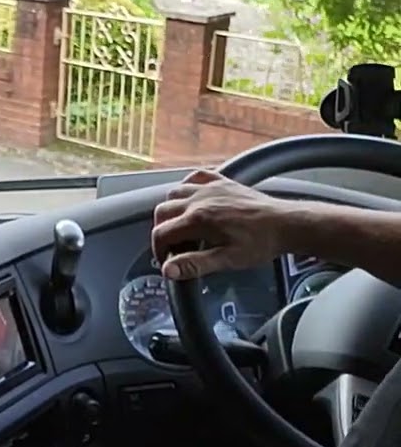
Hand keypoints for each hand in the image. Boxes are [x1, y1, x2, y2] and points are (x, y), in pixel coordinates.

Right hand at [151, 170, 294, 279]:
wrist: (286, 223)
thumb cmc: (260, 243)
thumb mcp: (228, 259)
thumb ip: (195, 264)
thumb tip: (168, 270)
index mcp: (197, 219)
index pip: (162, 233)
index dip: (159, 249)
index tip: (167, 260)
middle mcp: (198, 199)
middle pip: (162, 212)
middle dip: (162, 230)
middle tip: (173, 246)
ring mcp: (209, 187)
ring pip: (173, 193)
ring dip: (171, 209)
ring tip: (181, 225)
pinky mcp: (221, 181)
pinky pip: (194, 177)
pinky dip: (187, 186)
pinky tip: (192, 198)